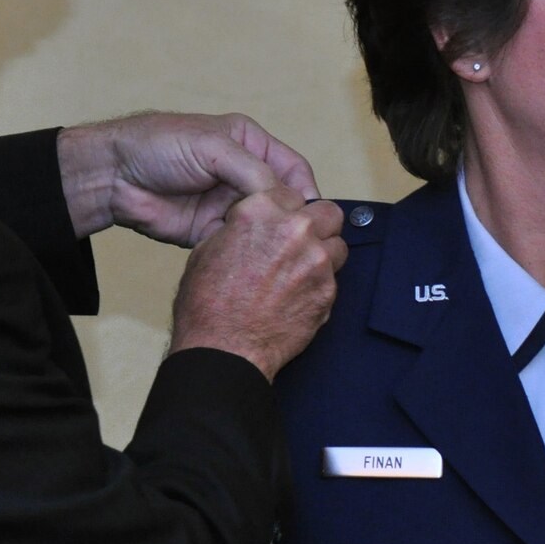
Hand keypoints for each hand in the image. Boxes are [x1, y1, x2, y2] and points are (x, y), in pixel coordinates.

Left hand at [58, 113, 321, 245]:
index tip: (315, 215)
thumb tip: (286, 201)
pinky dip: (248, 253)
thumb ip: (253, 171)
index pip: (294, 168)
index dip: (308, 191)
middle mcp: (245, 175)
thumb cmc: (159, 145)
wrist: (113, 176)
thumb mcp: (213, 147)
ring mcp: (229, 205)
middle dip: (292, 219)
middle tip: (300, 238)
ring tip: (281, 251)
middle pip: (284, 201)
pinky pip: (241, 245)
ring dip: (272, 238)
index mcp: (251, 145)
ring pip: (265, 226)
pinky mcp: (212, 231)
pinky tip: (256, 260)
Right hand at [169, 189, 348, 379]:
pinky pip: (333, 278)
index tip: (279, 225)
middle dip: (316, 224)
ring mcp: (316, 260)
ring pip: (337, 245)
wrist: (223, 349)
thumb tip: (252, 224)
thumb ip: (240, 227)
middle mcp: (295, 229)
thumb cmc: (207, 303)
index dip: (285, 210)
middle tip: (300, 243)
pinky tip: (298, 297)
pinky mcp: (328, 290)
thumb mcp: (208, 249)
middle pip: (327, 212)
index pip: (291, 194)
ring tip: (300, 272)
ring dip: (323, 254)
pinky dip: (320, 284)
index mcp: (261, 211)